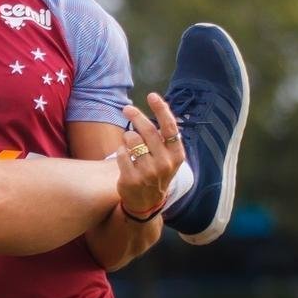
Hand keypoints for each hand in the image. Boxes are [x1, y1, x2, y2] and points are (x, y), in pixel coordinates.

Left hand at [116, 92, 185, 215]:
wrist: (146, 202)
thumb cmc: (156, 172)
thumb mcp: (167, 157)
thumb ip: (163, 137)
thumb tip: (158, 107)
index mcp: (177, 156)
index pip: (170, 128)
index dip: (162, 109)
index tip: (152, 95)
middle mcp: (165, 164)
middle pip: (148, 131)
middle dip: (136, 116)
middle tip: (127, 108)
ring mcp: (149, 172)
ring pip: (132, 140)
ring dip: (128, 137)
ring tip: (130, 143)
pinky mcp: (132, 179)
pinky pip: (121, 153)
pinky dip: (121, 151)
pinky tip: (125, 157)